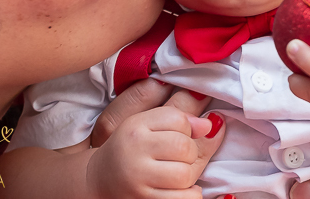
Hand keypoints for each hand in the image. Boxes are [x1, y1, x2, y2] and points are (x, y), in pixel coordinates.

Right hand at [87, 78, 225, 197]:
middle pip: (185, 146)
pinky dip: (188, 194)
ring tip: (174, 174)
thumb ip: (178, 118)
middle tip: (176, 157)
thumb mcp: (146, 125)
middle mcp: (134, 151)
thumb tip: (210, 125)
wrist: (98, 182)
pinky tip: (177, 189)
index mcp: (135, 126)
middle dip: (189, 152)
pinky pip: (185, 198)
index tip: (176, 134)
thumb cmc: (130, 149)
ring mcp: (137, 180)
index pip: (178, 119)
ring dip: (187, 175)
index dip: (185, 128)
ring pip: (185, 174)